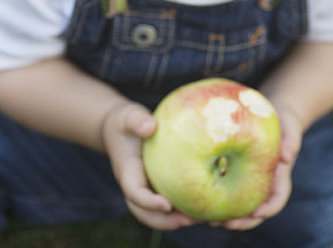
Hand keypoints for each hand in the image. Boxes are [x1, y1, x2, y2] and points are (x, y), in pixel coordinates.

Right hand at [101, 101, 197, 229]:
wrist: (121, 129)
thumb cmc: (126, 122)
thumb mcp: (129, 116)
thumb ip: (137, 121)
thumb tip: (150, 126)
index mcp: (128, 172)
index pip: (135, 192)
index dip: (149, 202)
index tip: (167, 203)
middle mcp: (137, 185)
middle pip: (145, 213)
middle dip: (165, 221)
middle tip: (189, 220)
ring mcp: (147, 189)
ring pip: (157, 214)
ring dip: (176, 220)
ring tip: (201, 219)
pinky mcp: (158, 186)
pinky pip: (169, 203)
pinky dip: (183, 209)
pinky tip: (205, 208)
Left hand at [210, 106, 302, 230]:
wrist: (275, 116)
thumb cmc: (284, 121)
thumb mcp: (290, 127)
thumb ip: (290, 141)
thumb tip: (286, 157)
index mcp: (279, 177)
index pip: (276, 200)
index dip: (267, 210)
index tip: (256, 213)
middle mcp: (264, 184)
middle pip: (255, 211)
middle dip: (241, 221)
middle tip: (225, 224)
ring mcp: (250, 180)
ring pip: (238, 204)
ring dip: (225, 215)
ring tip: (207, 220)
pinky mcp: (235, 171)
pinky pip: (226, 188)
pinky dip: (215, 196)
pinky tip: (199, 198)